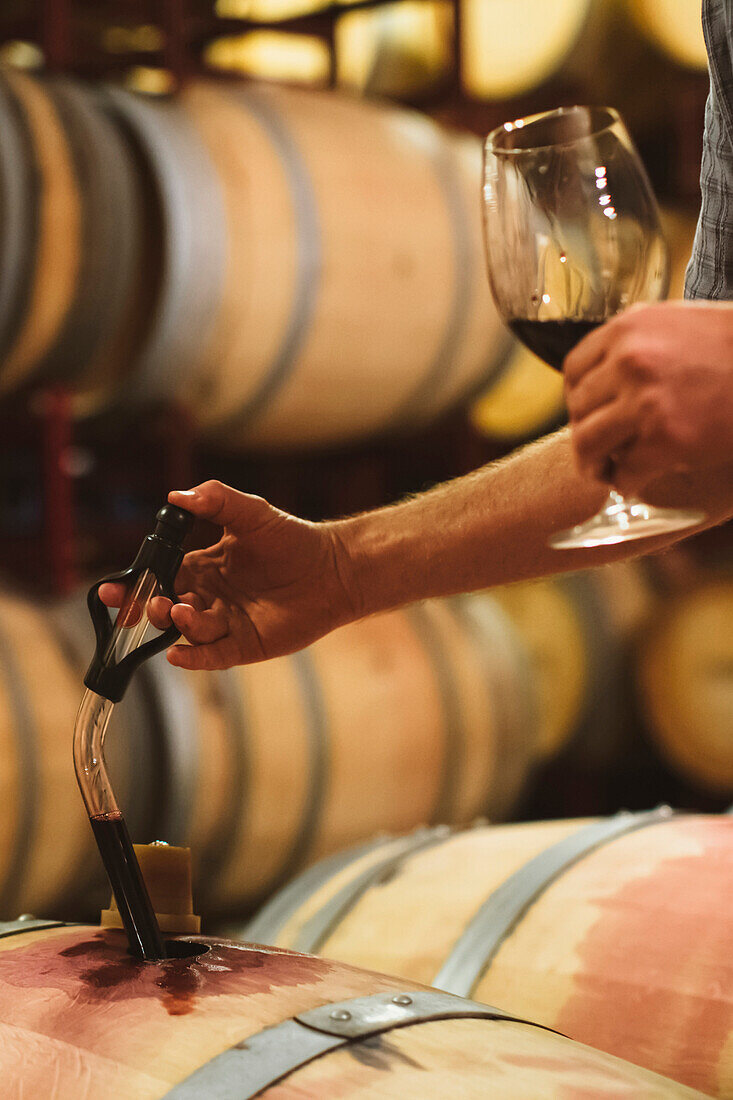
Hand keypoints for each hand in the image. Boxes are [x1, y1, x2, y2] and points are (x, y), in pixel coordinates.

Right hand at [99, 481, 360, 669]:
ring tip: (178, 612)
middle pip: (168, 607)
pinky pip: (214, 656)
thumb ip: (216, 500)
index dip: (136, 583)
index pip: (161, 577)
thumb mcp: (252, 512)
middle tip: (145, 604)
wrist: (335, 568)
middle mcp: (210, 597)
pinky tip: (179, 654)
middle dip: (149, 607)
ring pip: (190, 630)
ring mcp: (226, 624)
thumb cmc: (293, 539)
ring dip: (177, 624)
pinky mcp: (246, 646)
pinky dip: (194, 658)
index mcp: (204, 567)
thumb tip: (176, 496)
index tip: (113, 588)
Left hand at [564, 301, 732, 494]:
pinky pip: (624, 472)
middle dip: (587, 433)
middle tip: (600, 449)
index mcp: (628, 329)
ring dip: (594, 464)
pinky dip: (626, 483)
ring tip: (607, 471)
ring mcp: (645, 401)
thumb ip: (638, 343)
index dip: (578, 398)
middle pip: (577, 409)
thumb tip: (605, 373)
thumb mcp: (677, 323)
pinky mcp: (665, 440)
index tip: (588, 413)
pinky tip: (637, 481)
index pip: (573, 371)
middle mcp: (629, 362)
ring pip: (587, 444)